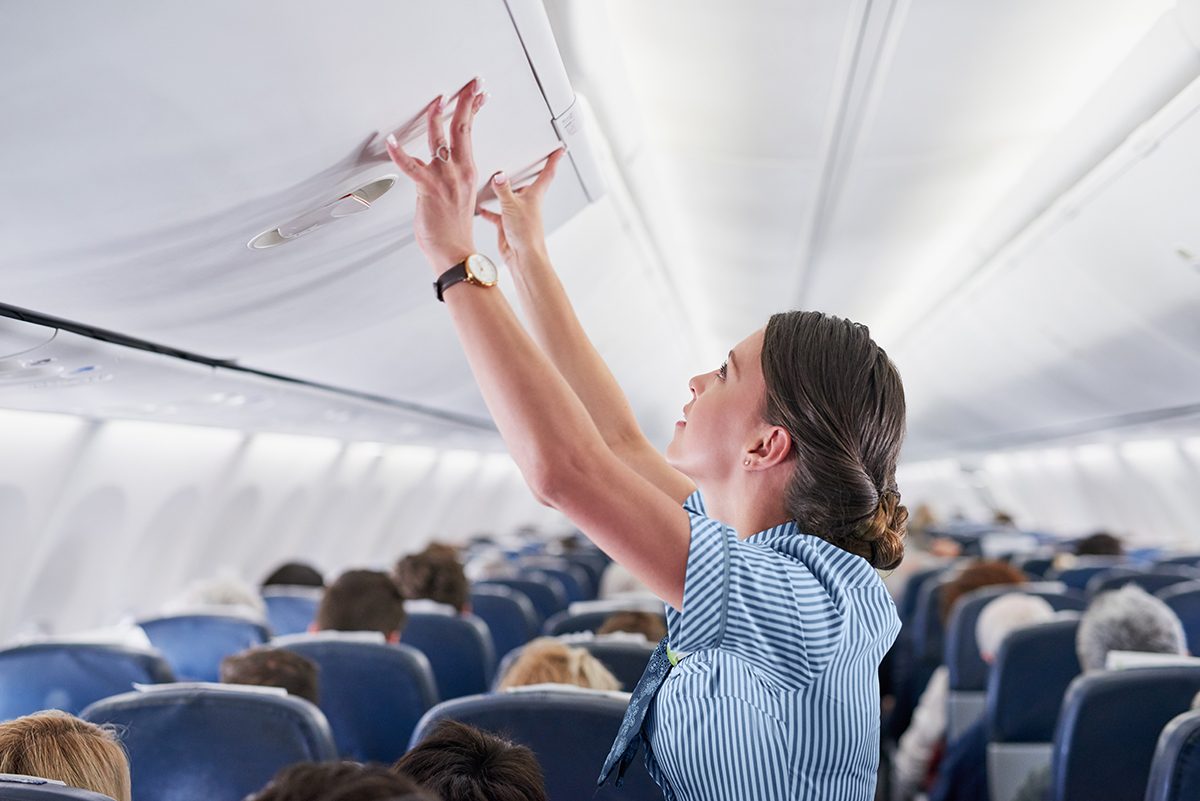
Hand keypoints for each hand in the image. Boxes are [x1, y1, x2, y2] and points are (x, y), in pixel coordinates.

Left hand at [386, 80, 486, 271]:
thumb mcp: (460, 197)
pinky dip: (399, 153)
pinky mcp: (428, 188)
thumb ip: (452, 178)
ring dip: (436, 117)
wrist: (455, 251)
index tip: (478, 94)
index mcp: (468, 171)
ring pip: (440, 139)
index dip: (474, 109)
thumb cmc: (455, 230)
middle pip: (463, 128)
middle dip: (466, 101)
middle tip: (470, 84)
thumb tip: (441, 169)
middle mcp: (459, 170)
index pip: (471, 132)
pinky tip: (390, 141)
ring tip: (437, 100)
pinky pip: (410, 166)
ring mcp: (445, 178)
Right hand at [477, 147, 564, 266]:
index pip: (547, 173)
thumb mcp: (512, 205)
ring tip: (493, 182)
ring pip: (510, 198)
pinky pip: (497, 214)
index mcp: (534, 195)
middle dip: (525, 174)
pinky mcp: (507, 224)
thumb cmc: (527, 234)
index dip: (554, 160)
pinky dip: (490, 210)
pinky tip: (483, 208)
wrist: (523, 257)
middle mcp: (528, 203)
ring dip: (502, 192)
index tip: (560, 150)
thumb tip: (499, 176)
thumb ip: (503, 189)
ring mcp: (517, 214)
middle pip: (527, 184)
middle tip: (526, 163)